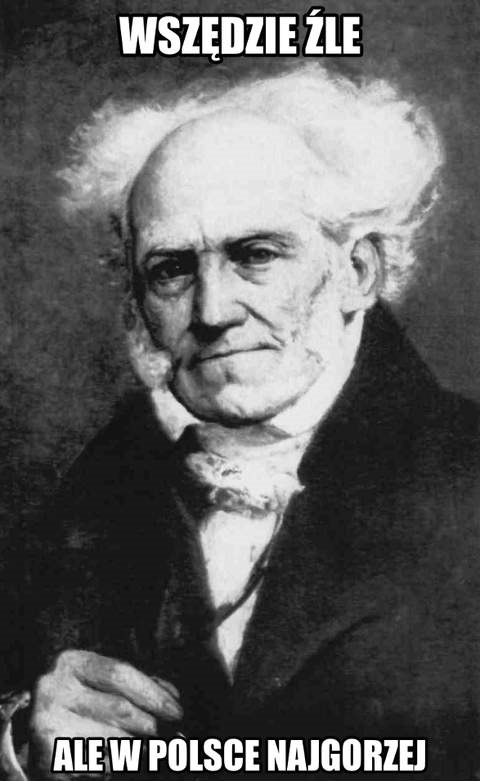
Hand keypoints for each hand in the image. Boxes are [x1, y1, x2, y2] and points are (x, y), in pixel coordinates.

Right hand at [29, 650, 181, 778]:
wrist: (36, 730)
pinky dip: (114, 763)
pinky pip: (99, 763)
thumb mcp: (100, 683)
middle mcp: (55, 689)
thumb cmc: (78, 704)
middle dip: (149, 723)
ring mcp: (49, 722)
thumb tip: (171, 697)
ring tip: (137, 744)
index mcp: (71, 663)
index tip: (175, 710)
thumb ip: (134, 685)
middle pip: (120, 708)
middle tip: (163, 733)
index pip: (120, 673)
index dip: (152, 693)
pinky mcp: (50, 755)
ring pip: (113, 739)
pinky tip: (112, 758)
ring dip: (134, 745)